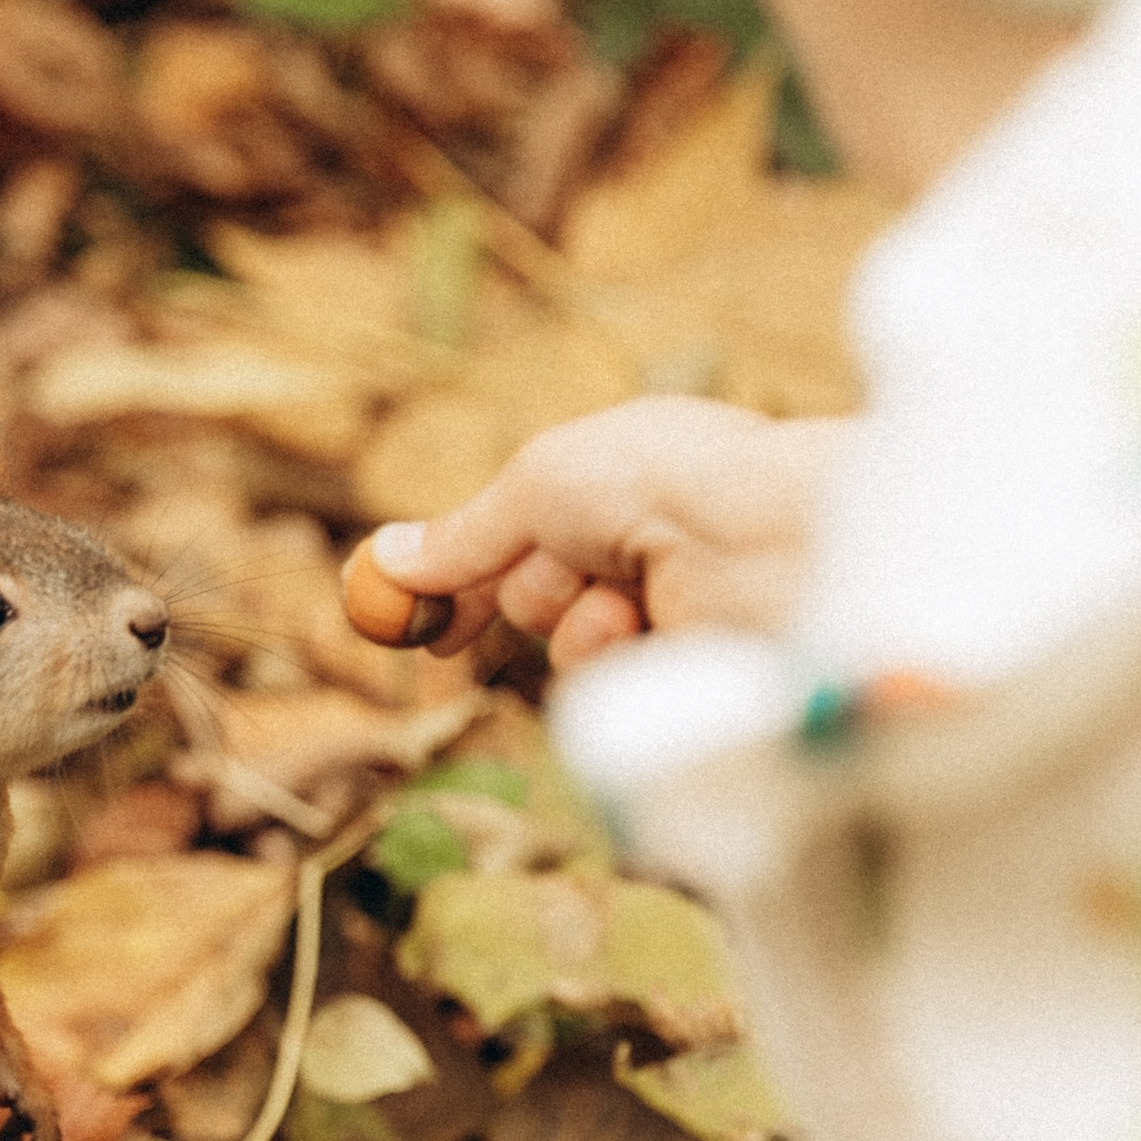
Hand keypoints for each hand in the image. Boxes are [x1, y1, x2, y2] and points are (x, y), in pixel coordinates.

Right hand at [365, 399, 848, 668]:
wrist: (758, 542)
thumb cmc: (654, 484)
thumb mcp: (536, 487)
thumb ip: (463, 533)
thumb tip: (383, 558)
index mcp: (626, 468)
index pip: (528, 524)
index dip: (464, 567)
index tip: (411, 609)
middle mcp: (649, 533)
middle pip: (534, 589)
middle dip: (500, 601)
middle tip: (444, 641)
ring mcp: (667, 600)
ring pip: (564, 636)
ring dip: (564, 617)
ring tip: (607, 594)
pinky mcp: (680, 660)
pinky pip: (603, 672)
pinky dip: (605, 649)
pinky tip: (639, 625)